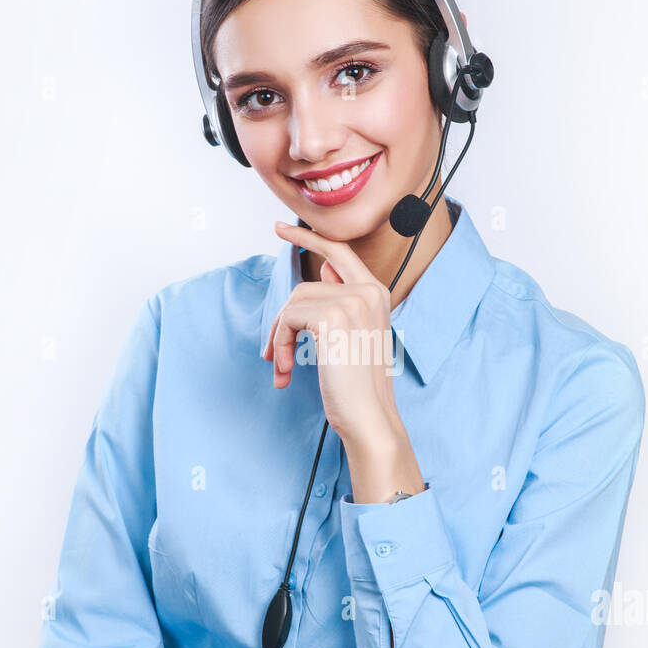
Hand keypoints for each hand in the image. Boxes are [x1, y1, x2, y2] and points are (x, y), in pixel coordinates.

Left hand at [262, 221, 399, 445]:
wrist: (371, 417)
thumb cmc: (360, 386)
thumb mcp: (356, 336)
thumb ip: (343, 299)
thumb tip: (326, 268)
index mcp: (377, 294)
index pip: (339, 250)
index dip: (309, 237)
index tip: (280, 229)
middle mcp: (368, 291)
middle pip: (305, 288)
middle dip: (282, 320)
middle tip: (271, 355)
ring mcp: (352, 301)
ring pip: (293, 303)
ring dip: (278, 339)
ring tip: (281, 368)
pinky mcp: (332, 316)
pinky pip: (288, 318)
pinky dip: (278, 345)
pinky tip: (284, 371)